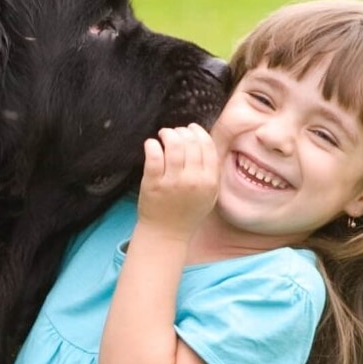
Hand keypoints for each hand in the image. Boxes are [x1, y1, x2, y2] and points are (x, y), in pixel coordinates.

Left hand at [137, 124, 218, 239]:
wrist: (166, 234)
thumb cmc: (187, 213)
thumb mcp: (209, 195)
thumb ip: (211, 171)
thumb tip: (204, 142)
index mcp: (209, 181)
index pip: (207, 146)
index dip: (199, 133)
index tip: (191, 129)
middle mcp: (193, 180)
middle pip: (191, 143)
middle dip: (182, 131)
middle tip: (175, 132)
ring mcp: (172, 182)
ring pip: (174, 145)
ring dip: (168, 134)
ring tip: (163, 135)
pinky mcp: (153, 184)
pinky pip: (154, 156)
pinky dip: (152, 145)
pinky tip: (151, 144)